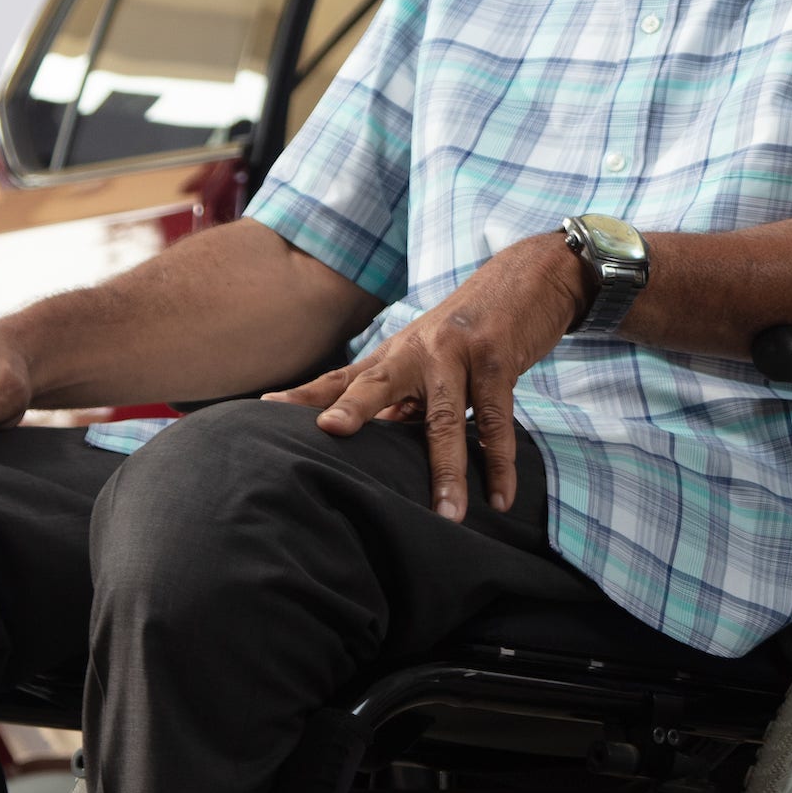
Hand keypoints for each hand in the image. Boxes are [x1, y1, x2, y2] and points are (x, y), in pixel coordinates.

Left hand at [266, 234, 587, 518]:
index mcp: (396, 355)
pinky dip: (500, 463)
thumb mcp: (428, 357)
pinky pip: (498, 421)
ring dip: (449, 472)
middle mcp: (419, 351)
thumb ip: (400, 397)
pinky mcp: (498, 360)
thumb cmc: (471, 328)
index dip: (305, 394)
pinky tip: (500, 497)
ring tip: (446, 515)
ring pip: (448, 419)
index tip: (264, 409)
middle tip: (328, 433)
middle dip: (354, 409)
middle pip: (379, 384)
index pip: (343, 376)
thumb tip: (371, 448)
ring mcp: (459, 353)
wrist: (528, 277)